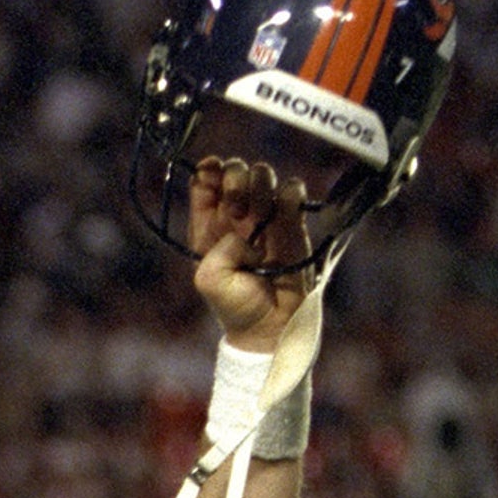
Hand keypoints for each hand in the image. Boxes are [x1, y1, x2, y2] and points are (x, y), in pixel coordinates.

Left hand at [188, 156, 308, 353]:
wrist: (272, 326)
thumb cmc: (236, 306)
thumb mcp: (209, 279)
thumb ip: (219, 248)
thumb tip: (246, 231)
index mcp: (207, 226)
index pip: (204, 181)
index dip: (208, 172)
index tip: (213, 175)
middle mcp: (235, 216)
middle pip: (234, 171)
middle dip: (235, 181)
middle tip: (238, 211)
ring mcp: (264, 217)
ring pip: (262, 174)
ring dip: (260, 186)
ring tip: (259, 216)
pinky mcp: (293, 223)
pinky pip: (293, 190)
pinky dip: (289, 192)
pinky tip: (283, 210)